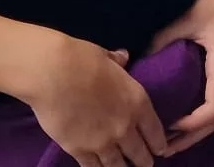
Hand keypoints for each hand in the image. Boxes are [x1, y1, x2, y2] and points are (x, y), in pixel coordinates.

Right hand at [30, 41, 167, 166]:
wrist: (52, 73)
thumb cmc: (81, 59)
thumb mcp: (106, 57)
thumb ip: (117, 63)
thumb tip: (123, 57)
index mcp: (137, 102)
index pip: (155, 132)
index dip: (159, 143)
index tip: (160, 149)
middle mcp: (125, 127)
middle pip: (140, 154)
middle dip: (144, 161)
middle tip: (144, 164)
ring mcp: (103, 142)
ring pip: (118, 166)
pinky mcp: (79, 150)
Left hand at [147, 0, 213, 153]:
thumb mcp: (186, 20)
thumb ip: (163, 41)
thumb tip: (138, 60)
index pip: (213, 110)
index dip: (191, 125)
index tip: (167, 128)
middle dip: (191, 137)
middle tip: (163, 148)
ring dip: (197, 130)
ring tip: (170, 139)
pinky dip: (202, 117)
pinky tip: (183, 119)